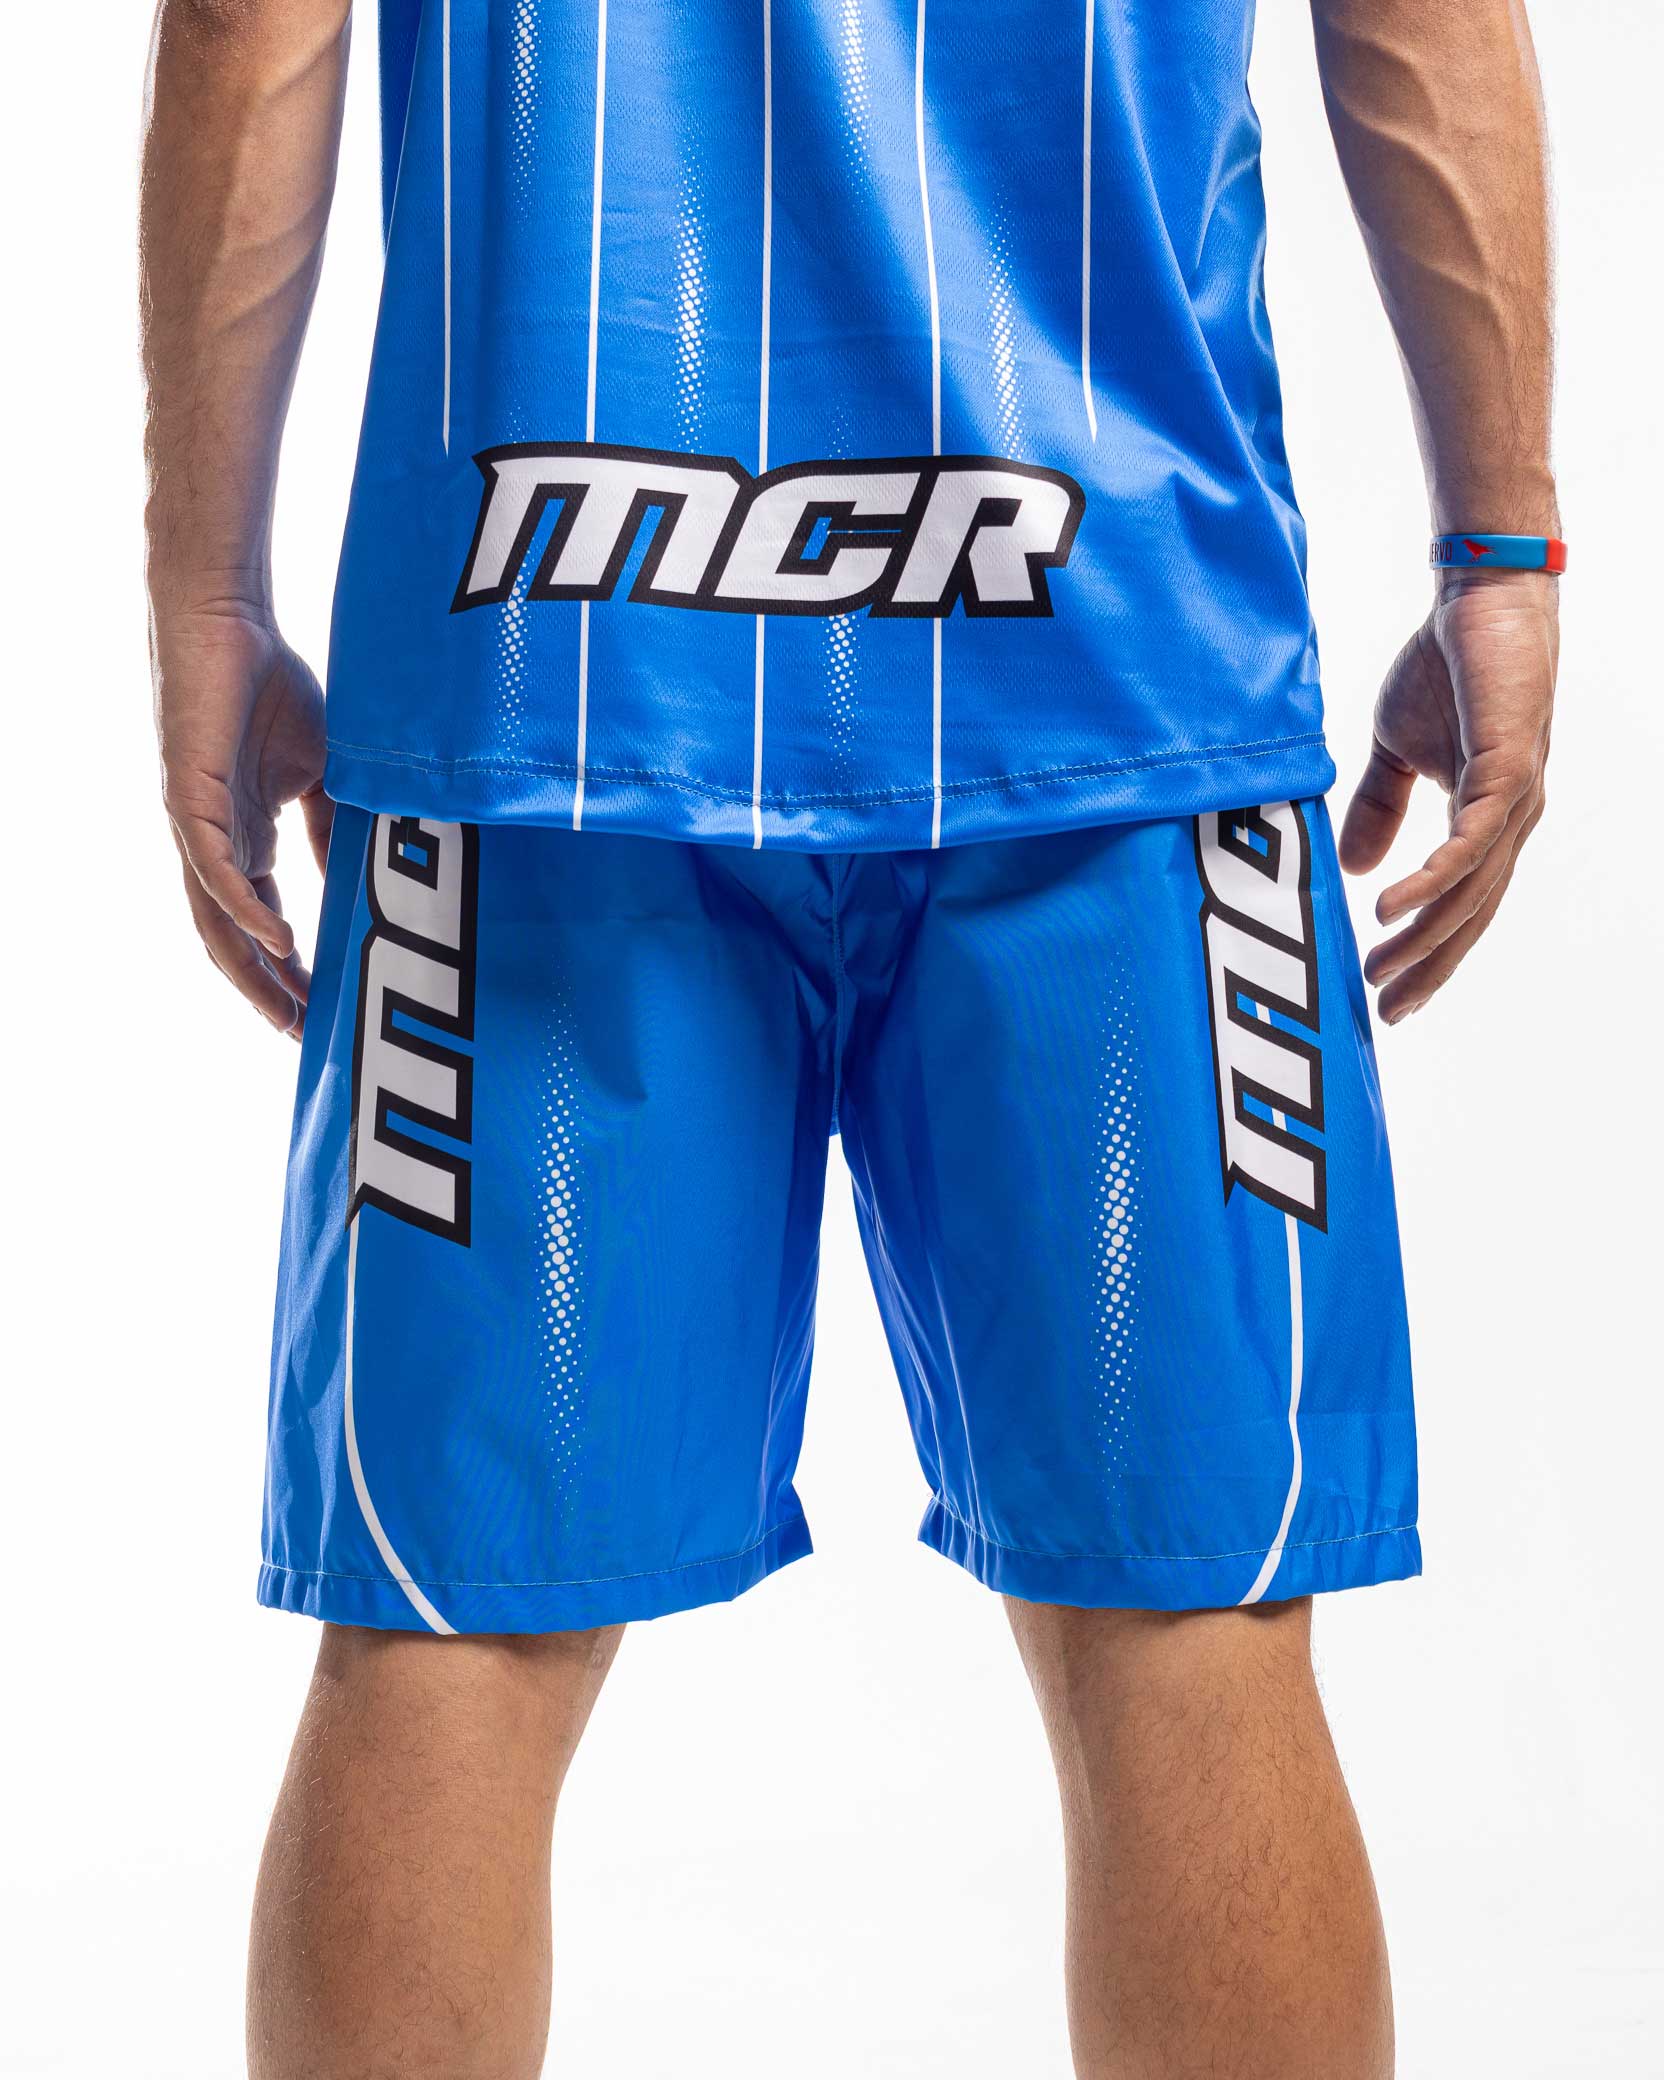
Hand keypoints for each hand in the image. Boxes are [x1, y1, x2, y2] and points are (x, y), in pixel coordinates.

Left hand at [154, 606, 334, 1036]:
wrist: (228, 622)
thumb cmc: (271, 686)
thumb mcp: (323, 774)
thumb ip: (332, 831)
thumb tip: (356, 885)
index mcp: (244, 840)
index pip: (263, 926)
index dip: (290, 973)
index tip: (323, 1012)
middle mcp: (214, 845)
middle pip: (235, 941)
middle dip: (269, 993)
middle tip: (306, 1037)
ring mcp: (197, 827)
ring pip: (217, 921)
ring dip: (253, 972)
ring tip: (288, 1011)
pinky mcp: (188, 801)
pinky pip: (216, 873)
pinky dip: (247, 912)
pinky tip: (279, 941)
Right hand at [1338, 571, 1556, 1023]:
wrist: (1480, 601)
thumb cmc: (1445, 668)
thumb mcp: (1395, 752)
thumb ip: (1378, 808)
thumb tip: (1354, 866)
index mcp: (1487, 822)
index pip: (1459, 905)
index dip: (1427, 953)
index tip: (1388, 995)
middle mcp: (1508, 822)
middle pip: (1470, 915)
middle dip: (1428, 966)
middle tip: (1386, 1008)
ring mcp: (1512, 801)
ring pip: (1469, 891)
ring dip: (1423, 935)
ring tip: (1380, 967)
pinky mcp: (1506, 772)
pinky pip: (1468, 845)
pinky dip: (1431, 880)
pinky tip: (1391, 905)